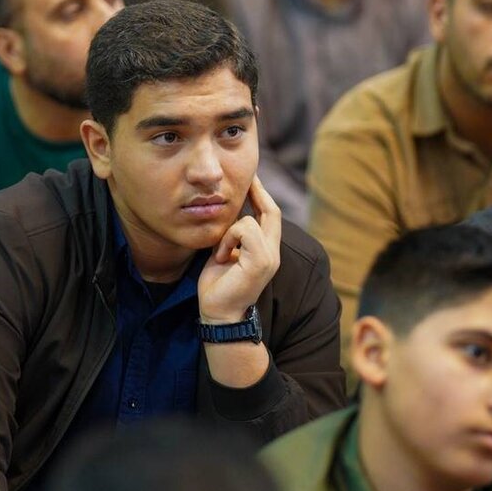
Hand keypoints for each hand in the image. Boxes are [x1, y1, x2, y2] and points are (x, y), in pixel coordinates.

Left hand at [197, 175, 280, 322]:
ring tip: (220, 252)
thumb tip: (229, 213)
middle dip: (258, 191)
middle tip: (249, 177)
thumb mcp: (226, 253)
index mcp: (266, 251)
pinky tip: (221, 256)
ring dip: (229, 232)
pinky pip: (244, 230)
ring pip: (250, 220)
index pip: (270, 215)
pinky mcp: (261, 261)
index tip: (252, 179)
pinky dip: (228, 239)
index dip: (262, 195)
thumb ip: (234, 236)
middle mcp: (273, 252)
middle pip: (272, 211)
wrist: (218, 314)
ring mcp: (269, 257)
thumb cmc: (218, 286)